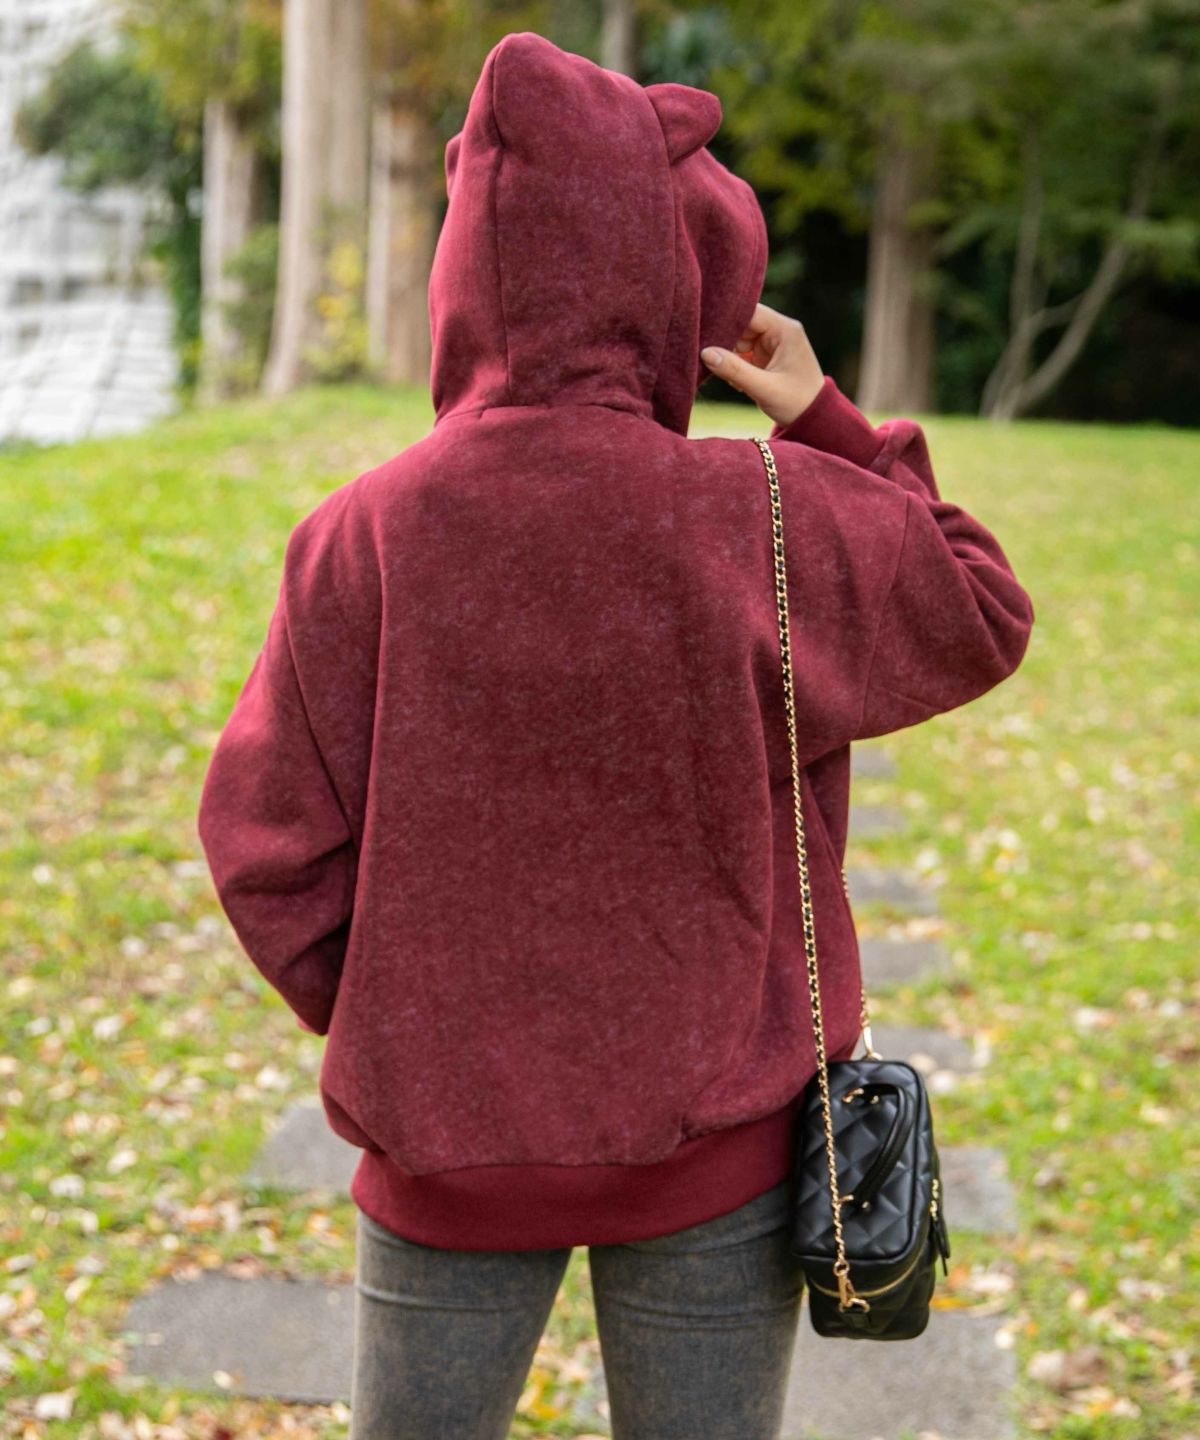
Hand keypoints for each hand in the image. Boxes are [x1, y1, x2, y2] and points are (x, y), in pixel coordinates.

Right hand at [700, 302, 824, 429]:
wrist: (814, 420)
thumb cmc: (797, 402)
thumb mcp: (764, 388)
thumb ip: (734, 370)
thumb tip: (705, 353)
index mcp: (785, 330)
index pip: (749, 313)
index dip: (727, 320)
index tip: (706, 332)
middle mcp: (779, 331)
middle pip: (742, 326)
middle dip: (726, 343)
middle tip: (711, 361)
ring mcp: (772, 344)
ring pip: (739, 341)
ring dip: (730, 358)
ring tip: (732, 380)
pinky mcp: (767, 357)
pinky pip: (743, 354)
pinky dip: (736, 366)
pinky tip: (738, 384)